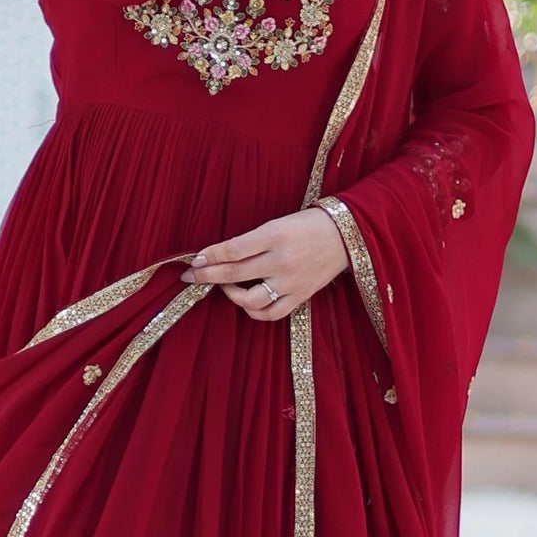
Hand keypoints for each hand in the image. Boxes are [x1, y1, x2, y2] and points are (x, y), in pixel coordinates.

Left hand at [184, 208, 348, 320]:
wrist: (346, 235)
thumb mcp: (279, 223)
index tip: (195, 259)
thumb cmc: (308, 225)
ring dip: (229, 294)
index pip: (234, 249)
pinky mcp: (300, 296)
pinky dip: (253, 311)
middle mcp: (282, 260)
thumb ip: (251, 240)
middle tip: (190, 275)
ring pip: (250, 299)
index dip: (210, 255)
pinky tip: (245, 301)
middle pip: (235, 274)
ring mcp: (291, 281)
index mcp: (276, 235)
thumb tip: (219, 255)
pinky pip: (270, 313)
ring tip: (222, 286)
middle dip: (207, 275)